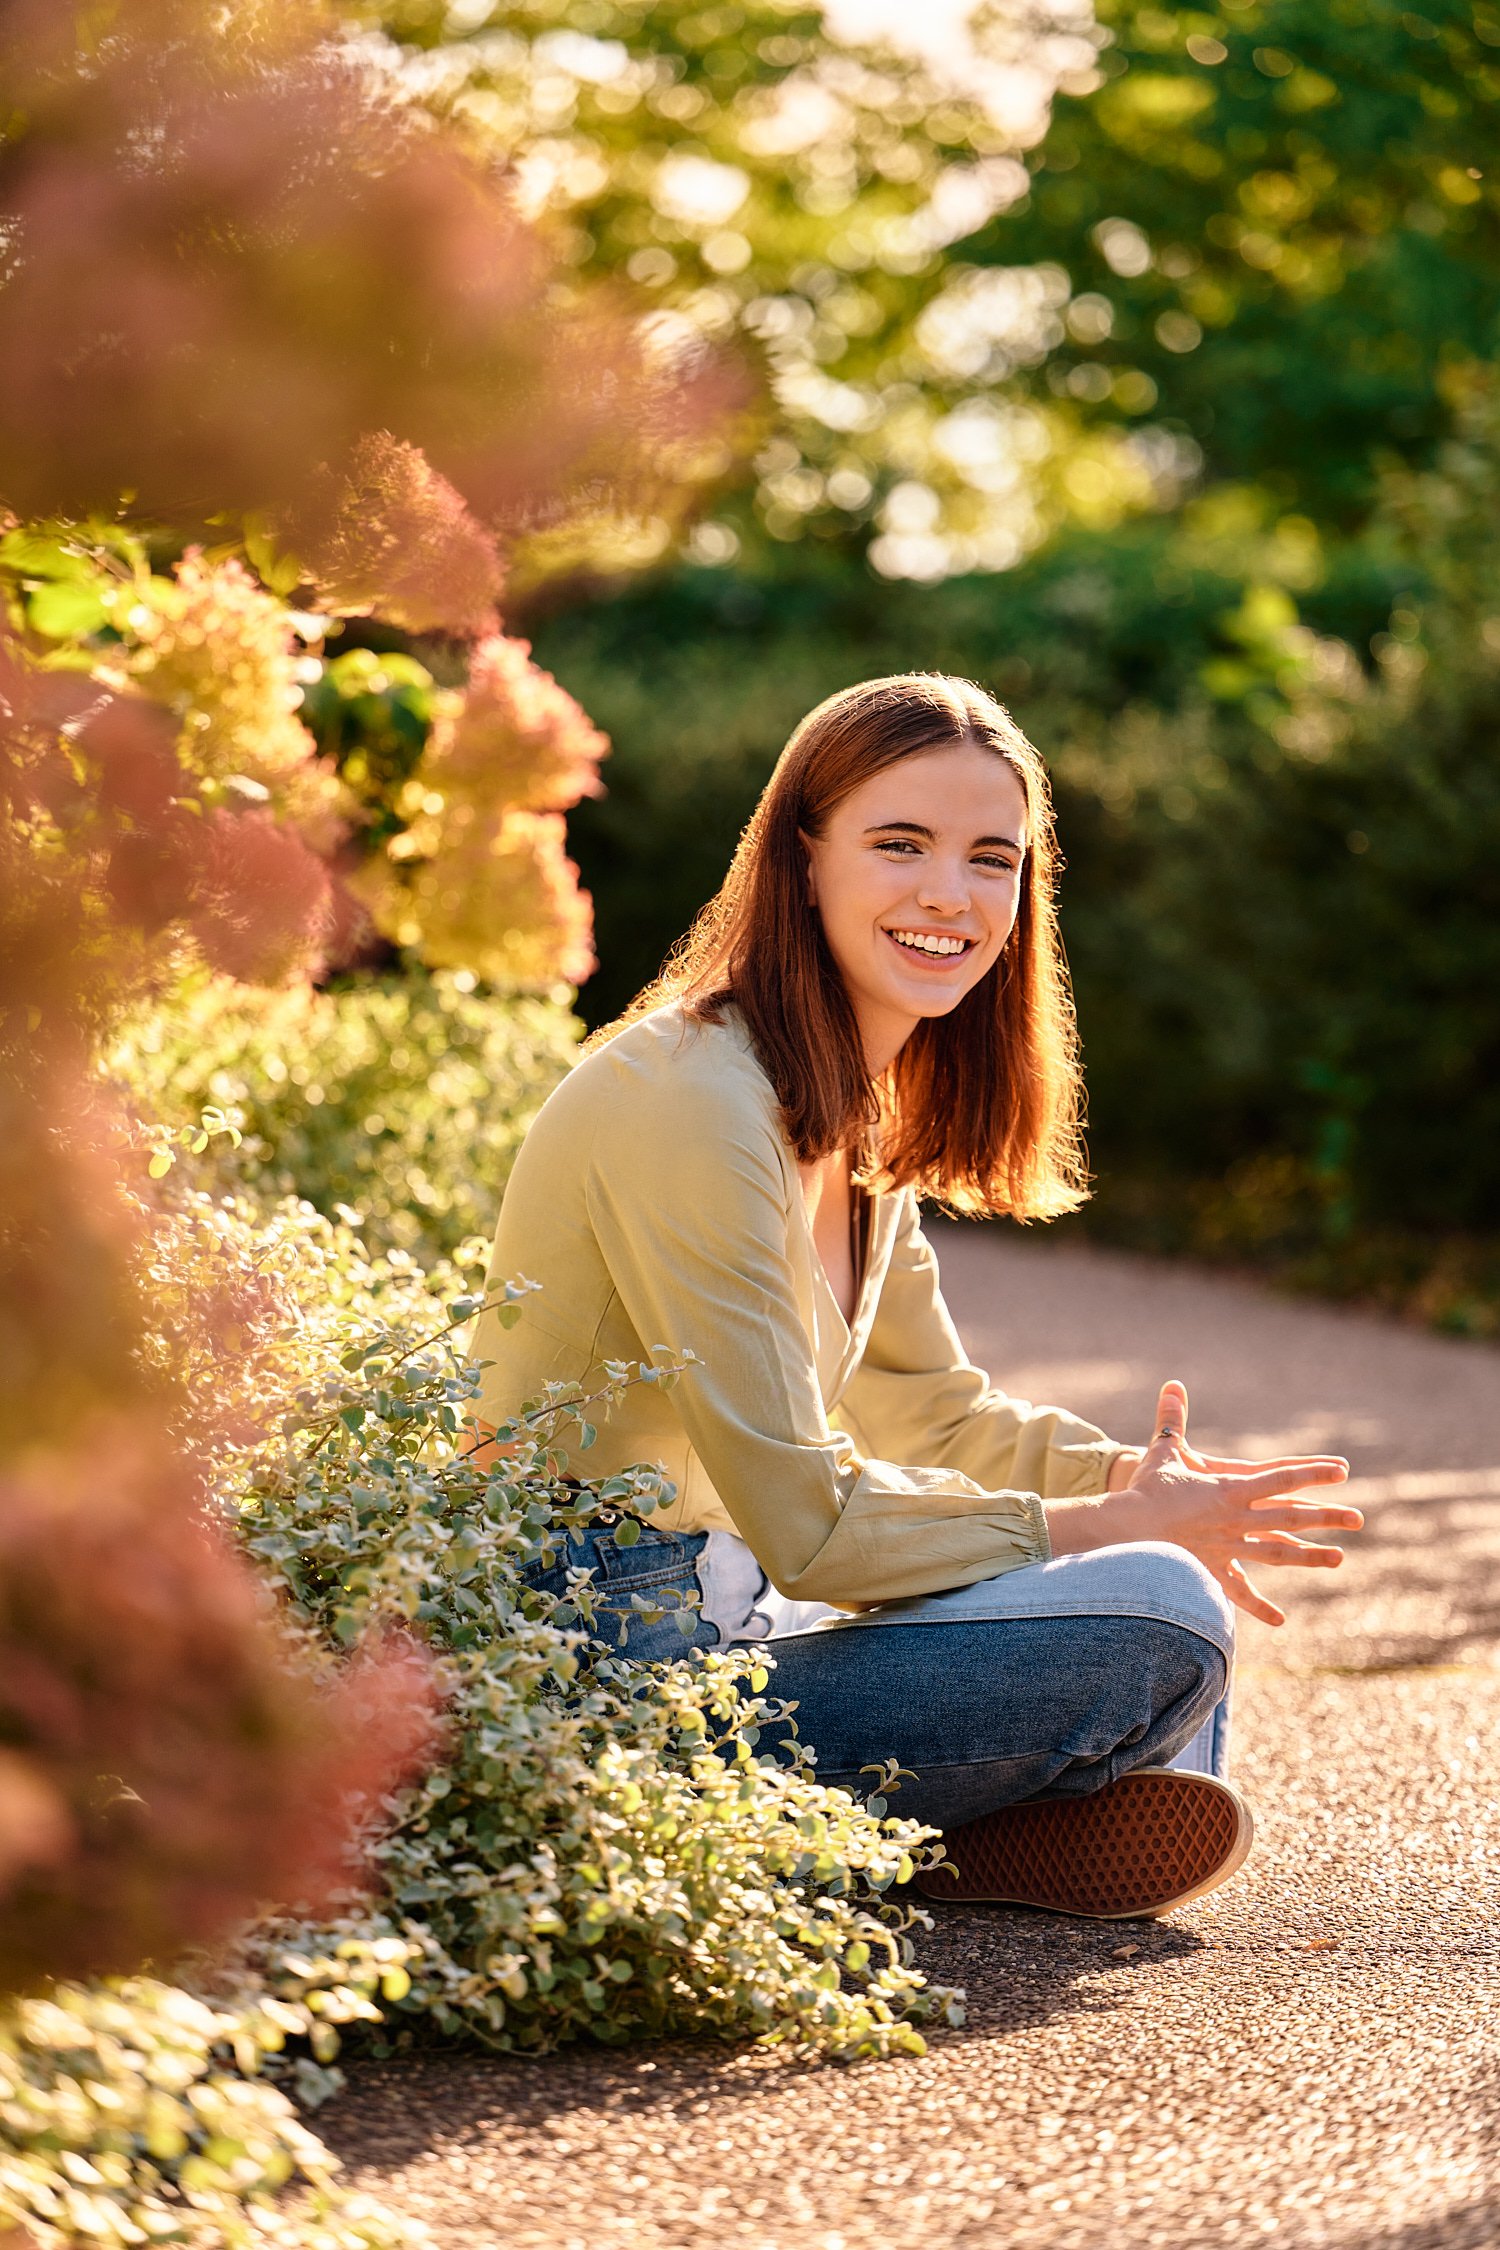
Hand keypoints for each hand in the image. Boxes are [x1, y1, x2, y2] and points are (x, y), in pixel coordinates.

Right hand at [1056, 1380, 1360, 1626]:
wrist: (1125, 1532)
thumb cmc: (1143, 1490)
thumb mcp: (1162, 1451)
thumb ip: (1171, 1418)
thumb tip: (1172, 1384)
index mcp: (1229, 1488)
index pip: (1280, 1477)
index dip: (1312, 1472)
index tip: (1342, 1471)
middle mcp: (1236, 1519)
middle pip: (1289, 1516)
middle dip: (1326, 1516)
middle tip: (1358, 1518)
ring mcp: (1227, 1547)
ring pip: (1276, 1552)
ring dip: (1309, 1556)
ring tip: (1339, 1559)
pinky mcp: (1211, 1570)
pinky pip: (1240, 1590)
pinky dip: (1258, 1606)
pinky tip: (1279, 1620)